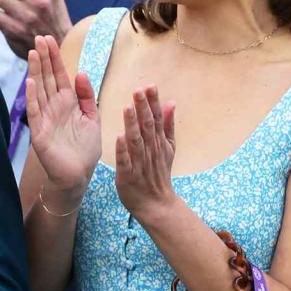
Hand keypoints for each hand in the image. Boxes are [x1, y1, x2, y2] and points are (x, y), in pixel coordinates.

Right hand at [27, 35, 100, 197]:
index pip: (59, 75)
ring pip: (39, 90)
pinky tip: (31, 82)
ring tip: (33, 53)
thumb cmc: (84, 149)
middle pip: (47, 78)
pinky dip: (32, 97)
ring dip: (36, 71)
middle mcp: (54, 107)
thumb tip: (81, 73)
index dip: (54, 58)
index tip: (49, 39)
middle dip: (44, 58)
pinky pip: (35, 112)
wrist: (78, 175)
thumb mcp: (91, 118)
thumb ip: (86, 96)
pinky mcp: (39, 133)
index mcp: (67, 102)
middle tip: (39, 38)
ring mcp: (45, 118)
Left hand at [115, 86, 178, 222]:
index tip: (149, 86)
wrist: (157, 204)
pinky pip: (125, 161)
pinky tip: (119, 137)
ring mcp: (140, 163)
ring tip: (127, 108)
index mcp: (159, 142)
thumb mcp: (169, 148)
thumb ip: (169, 125)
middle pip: (148, 127)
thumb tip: (171, 102)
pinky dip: (123, 150)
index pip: (157, 119)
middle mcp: (151, 150)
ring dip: (132, 125)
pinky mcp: (128, 175)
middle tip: (138, 90)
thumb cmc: (159, 173)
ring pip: (136, 141)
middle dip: (143, 108)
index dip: (153, 103)